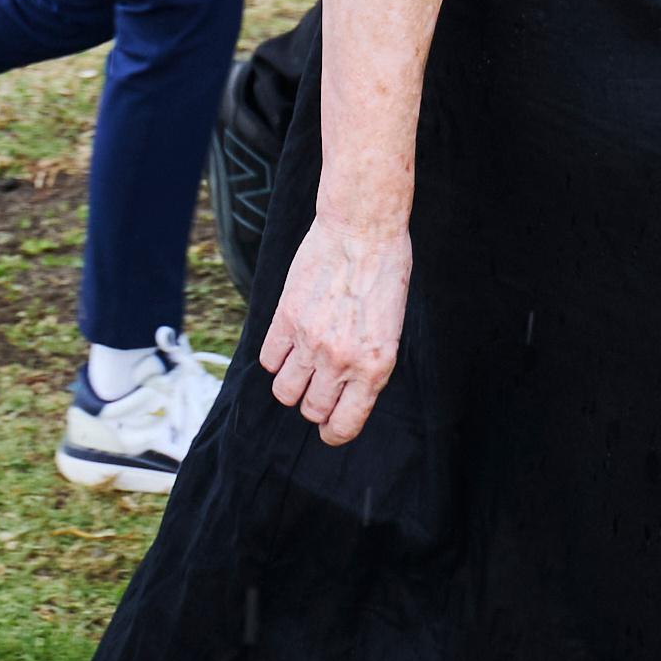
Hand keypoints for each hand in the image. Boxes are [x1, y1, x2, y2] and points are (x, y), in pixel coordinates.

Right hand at [261, 209, 412, 443]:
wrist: (363, 227)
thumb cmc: (386, 271)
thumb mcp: (391, 328)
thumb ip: (368, 364)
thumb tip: (346, 390)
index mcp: (374, 367)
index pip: (344, 425)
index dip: (334, 432)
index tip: (330, 428)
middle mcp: (341, 361)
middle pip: (311, 410)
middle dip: (314, 404)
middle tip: (318, 385)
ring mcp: (311, 341)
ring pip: (284, 391)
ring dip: (291, 384)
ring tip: (301, 364)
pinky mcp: (286, 318)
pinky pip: (269, 359)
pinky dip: (276, 357)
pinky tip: (288, 341)